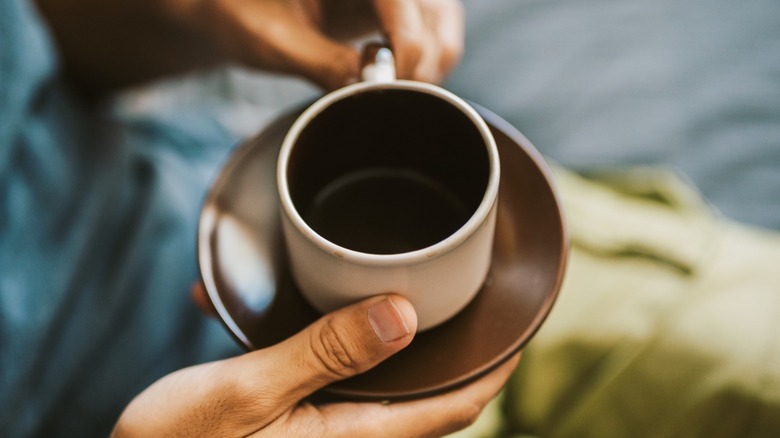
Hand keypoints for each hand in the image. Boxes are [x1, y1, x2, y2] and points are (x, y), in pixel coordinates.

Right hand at [113, 291, 518, 436]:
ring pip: (381, 383)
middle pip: (427, 392)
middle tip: (461, 286)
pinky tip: (286, 308)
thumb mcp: (247, 393)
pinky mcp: (296, 425)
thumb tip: (404, 315)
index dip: (496, 366)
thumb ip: (326, 353)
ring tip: (391, 286)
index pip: (456, 406)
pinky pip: (331, 379)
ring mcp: (323, 435)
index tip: (519, 323)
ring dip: (385, 336)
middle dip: (447, 343)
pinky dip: (328, 344)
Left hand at [187, 0, 464, 88]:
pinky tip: (396, 78)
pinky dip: (428, 59)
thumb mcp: (274, 40)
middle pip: (433, 7)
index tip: (394, 82)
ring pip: (442, 18)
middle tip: (396, 95)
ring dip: (432, 60)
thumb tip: (368, 91)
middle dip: (424, 55)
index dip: (408, 39)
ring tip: (396, 89)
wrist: (231, 6)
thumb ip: (322, 63)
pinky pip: (434, 27)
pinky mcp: (394, 4)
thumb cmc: (239, 11)